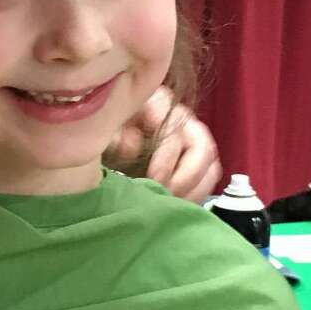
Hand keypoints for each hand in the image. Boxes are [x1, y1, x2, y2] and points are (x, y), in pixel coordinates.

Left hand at [107, 88, 221, 202]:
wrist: (100, 132)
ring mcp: (191, 138)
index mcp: (158, 103)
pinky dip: (196, 194)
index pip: (175, 130)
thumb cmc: (102, 128)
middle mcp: (181, 118)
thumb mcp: (103, 129)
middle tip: (167, 197)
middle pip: (203, 147)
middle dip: (187, 178)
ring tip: (172, 205)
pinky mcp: (193, 158)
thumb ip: (116, 136)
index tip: (154, 180)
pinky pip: (207, 177)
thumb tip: (134, 146)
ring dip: (195, 190)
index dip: (167, 158)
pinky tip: (177, 205)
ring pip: (210, 164)